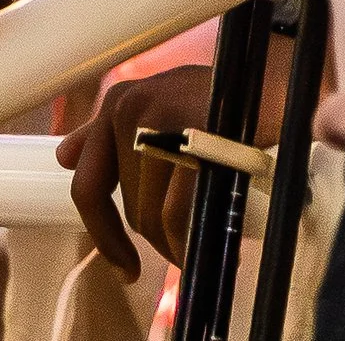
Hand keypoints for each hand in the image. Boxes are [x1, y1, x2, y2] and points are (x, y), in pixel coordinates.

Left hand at [59, 67, 213, 271]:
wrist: (278, 78)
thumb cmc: (226, 96)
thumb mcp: (163, 104)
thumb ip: (114, 132)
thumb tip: (66, 157)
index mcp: (119, 101)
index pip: (87, 183)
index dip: (102, 233)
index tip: (123, 265)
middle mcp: (130, 106)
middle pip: (129, 207)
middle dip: (156, 238)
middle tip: (187, 246)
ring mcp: (159, 120)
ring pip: (151, 215)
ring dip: (176, 243)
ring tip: (203, 244)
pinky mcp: (189, 137)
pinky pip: (175, 215)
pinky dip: (188, 243)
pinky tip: (206, 250)